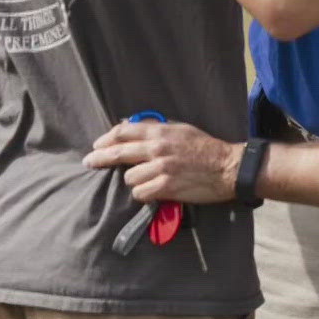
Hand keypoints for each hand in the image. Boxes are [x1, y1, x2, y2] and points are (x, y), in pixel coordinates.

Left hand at [83, 121, 240, 204]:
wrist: (228, 167)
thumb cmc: (204, 147)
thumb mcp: (179, 129)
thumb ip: (154, 127)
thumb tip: (128, 124)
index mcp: (160, 132)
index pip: (123, 132)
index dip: (106, 139)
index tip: (96, 146)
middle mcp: (157, 149)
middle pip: (118, 153)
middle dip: (99, 158)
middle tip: (89, 162)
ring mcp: (161, 169)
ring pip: (128, 178)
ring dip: (132, 180)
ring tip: (144, 180)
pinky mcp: (167, 187)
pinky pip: (140, 193)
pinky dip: (142, 193)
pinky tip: (150, 191)